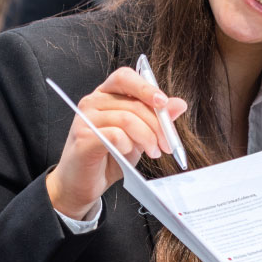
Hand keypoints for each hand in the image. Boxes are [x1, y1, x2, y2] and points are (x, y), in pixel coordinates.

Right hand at [46, 67, 188, 218]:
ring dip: (147, 137)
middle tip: (168, 143)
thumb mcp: (139, 136)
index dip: (146, 87)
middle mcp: (92, 101)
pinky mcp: (83, 138)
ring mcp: (85, 118)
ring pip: (127, 118)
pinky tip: (127, 152)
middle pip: (133, 103)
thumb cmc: (109, 157)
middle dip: (157, 124)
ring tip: (154, 152)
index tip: (164, 103)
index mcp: (106, 95)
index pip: (125, 77)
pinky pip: (115, 135)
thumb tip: (179, 104)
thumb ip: (155, 118)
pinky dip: (128, 145)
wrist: (82, 184)